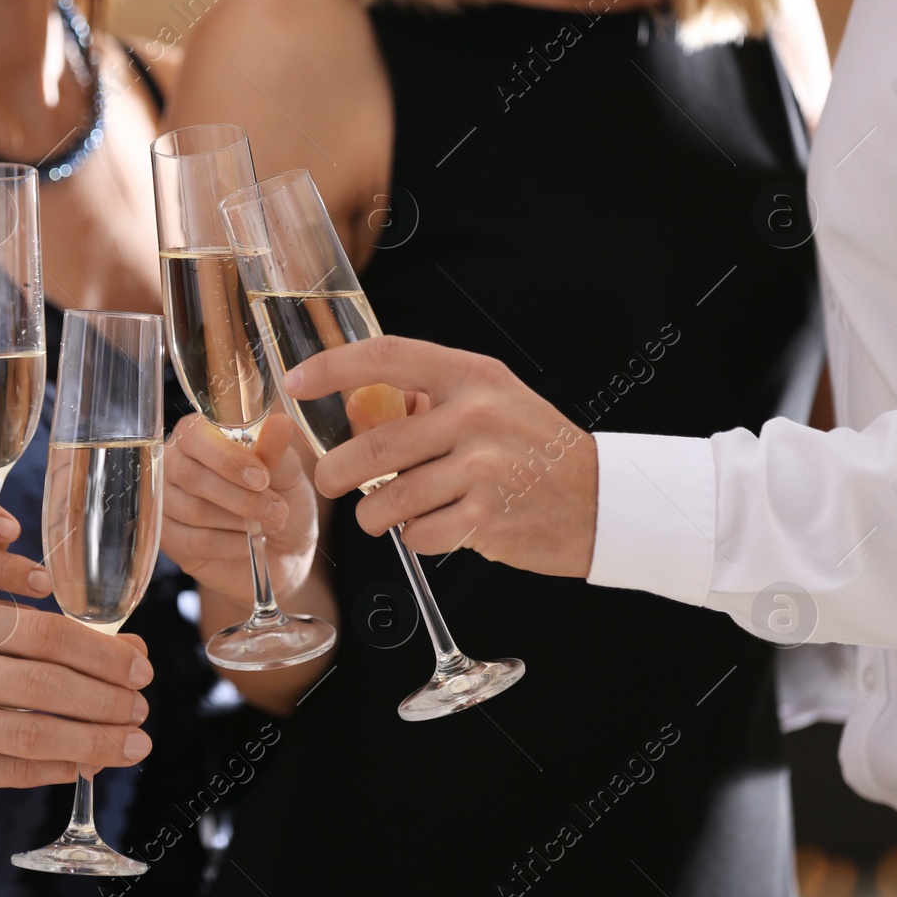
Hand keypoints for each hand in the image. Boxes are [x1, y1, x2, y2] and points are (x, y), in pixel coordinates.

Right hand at [0, 595, 154, 813]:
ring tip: (132, 743)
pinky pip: (9, 771)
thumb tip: (129, 652)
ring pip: (32, 735)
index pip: (43, 632)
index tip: (141, 667)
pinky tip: (85, 764)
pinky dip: (56, 768)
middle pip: (44, 685)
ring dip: (94, 742)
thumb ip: (34, 636)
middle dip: (106, 700)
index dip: (101, 653)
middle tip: (143, 708)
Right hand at [161, 412, 316, 604]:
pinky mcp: (169, 539)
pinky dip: (231, 544)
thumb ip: (276, 450)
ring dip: (240, 521)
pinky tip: (250, 542)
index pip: (194, 436)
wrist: (284, 546)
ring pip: (194, 511)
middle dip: (241, 497)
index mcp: (197, 434)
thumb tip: (280, 424)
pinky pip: (195, 541)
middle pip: (191, 476)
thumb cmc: (279, 496)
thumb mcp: (286, 470)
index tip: (262, 478)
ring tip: (270, 524)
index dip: (227, 458)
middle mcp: (173, 464)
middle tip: (277, 509)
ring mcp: (166, 503)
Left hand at [283, 336, 597, 577]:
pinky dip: (416, 539)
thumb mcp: (489, 400)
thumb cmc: (532, 447)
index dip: (332, 368)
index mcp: (470, 376)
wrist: (602, 499)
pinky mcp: (487, 518)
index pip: (387, 357)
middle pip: (373, 446)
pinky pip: (417, 536)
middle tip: (329, 482)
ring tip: (387, 514)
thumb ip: (427, 399)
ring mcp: (482, 468)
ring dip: (374, 516)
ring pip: (387, 500)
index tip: (294, 383)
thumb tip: (352, 405)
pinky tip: (437, 528)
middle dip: (335, 472)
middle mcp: (475, 416)